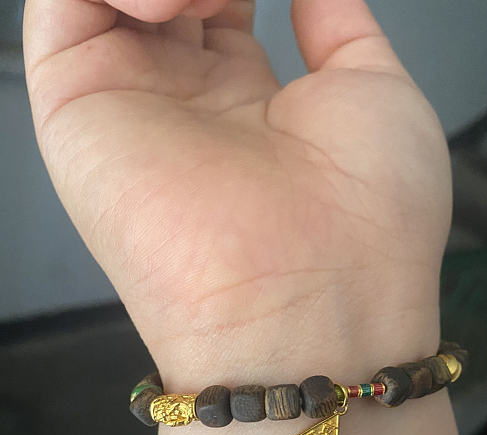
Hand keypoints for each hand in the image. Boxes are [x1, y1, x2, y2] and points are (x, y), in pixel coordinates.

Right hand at [24, 0, 450, 384]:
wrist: (314, 304)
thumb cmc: (368, 226)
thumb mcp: (375, 94)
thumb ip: (337, 28)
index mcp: (248, 101)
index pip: (217, 1)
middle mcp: (182, 102)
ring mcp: (127, 102)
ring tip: (199, 1)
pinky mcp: (75, 106)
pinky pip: (63, 1)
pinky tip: (167, 4)